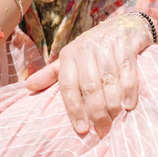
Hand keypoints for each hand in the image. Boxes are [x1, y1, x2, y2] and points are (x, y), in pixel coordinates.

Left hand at [26, 14, 157, 136]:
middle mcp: (85, 49)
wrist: (124, 26)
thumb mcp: (71, 59)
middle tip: (103, 130)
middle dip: (97, 112)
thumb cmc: (93, 49)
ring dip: (113, 105)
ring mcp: (106, 46)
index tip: (82, 130)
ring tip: (116, 120)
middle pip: (90, 87)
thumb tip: (28, 86)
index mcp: (69, 55)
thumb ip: (52, 73)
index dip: (74, 110)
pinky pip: (127, 73)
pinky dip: (129, 91)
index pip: (68, 86)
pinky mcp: (125, 45)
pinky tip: (129, 106)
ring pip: (109, 82)